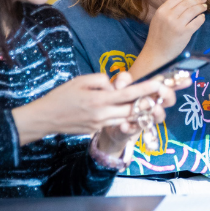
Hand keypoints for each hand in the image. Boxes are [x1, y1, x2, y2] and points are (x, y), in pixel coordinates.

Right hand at [12, 71, 183, 146]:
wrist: (45, 119)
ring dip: (140, 111)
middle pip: (134, 109)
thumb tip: (115, 84)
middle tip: (164, 95)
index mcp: (99, 99)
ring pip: (127, 118)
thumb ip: (101, 80)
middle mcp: (102, 114)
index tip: (161, 83)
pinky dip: (125, 117)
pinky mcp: (96, 130)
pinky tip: (131, 111)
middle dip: (150, 102)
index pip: (128, 93)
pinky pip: (116, 122)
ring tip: (152, 102)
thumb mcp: (81, 81)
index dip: (146, 89)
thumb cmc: (61, 96)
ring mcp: (100, 124)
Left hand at [93, 71, 190, 154]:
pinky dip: (130, 128)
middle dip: (168, 95)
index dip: (179, 82)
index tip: (187, 78)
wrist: (108, 122)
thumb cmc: (119, 101)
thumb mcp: (119, 87)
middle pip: (168, 101)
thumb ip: (122, 81)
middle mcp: (152, 106)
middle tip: (163, 90)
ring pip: (158, 117)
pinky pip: (134, 130)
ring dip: (158, 112)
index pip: (168, 86)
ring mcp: (144, 119)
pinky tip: (124, 125)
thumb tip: (124, 81)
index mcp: (151, 93)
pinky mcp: (132, 131)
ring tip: (154, 108)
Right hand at [143, 0, 207, 66]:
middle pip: (186, 3)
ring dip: (201, 7)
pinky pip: (196, 22)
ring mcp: (177, 25)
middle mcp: (168, 16)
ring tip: (205, 6)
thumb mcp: (159, 18)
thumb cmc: (158, 36)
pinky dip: (201, 18)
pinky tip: (202, 16)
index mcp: (161, 11)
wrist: (156, 53)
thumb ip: (168, 5)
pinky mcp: (184, 33)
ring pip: (193, 10)